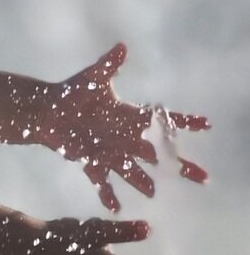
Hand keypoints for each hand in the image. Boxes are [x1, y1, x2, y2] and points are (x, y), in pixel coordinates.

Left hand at [41, 42, 209, 211]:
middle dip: (178, 165)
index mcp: (130, 117)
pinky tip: (115, 208)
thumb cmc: (71, 93)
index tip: (206, 124)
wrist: (46, 112)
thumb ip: (109, 65)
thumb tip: (122, 46)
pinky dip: (108, 195)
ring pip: (132, 171)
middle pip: (157, 153)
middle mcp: (124, 138)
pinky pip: (103, 183)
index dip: (185, 122)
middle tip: (202, 177)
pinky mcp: (92, 164)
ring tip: (154, 193)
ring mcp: (110, 153)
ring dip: (142, 182)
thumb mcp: (92, 78)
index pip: (163, 120)